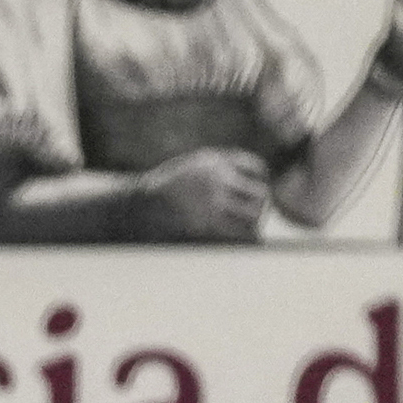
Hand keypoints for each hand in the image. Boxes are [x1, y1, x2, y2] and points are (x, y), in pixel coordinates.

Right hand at [134, 149, 270, 241]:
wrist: (141, 205)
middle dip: (261, 206)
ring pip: (255, 213)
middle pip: (260, 192)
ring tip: (248, 230)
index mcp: (215, 161)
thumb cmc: (164, 191)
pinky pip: (241, 231)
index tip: (255, 193)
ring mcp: (214, 198)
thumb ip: (217, 170)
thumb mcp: (192, 168)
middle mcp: (217, 176)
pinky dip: (247, 237)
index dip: (261, 182)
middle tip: (255, 216)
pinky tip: (243, 240)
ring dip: (255, 223)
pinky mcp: (208, 220)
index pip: (256, 168)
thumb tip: (246, 184)